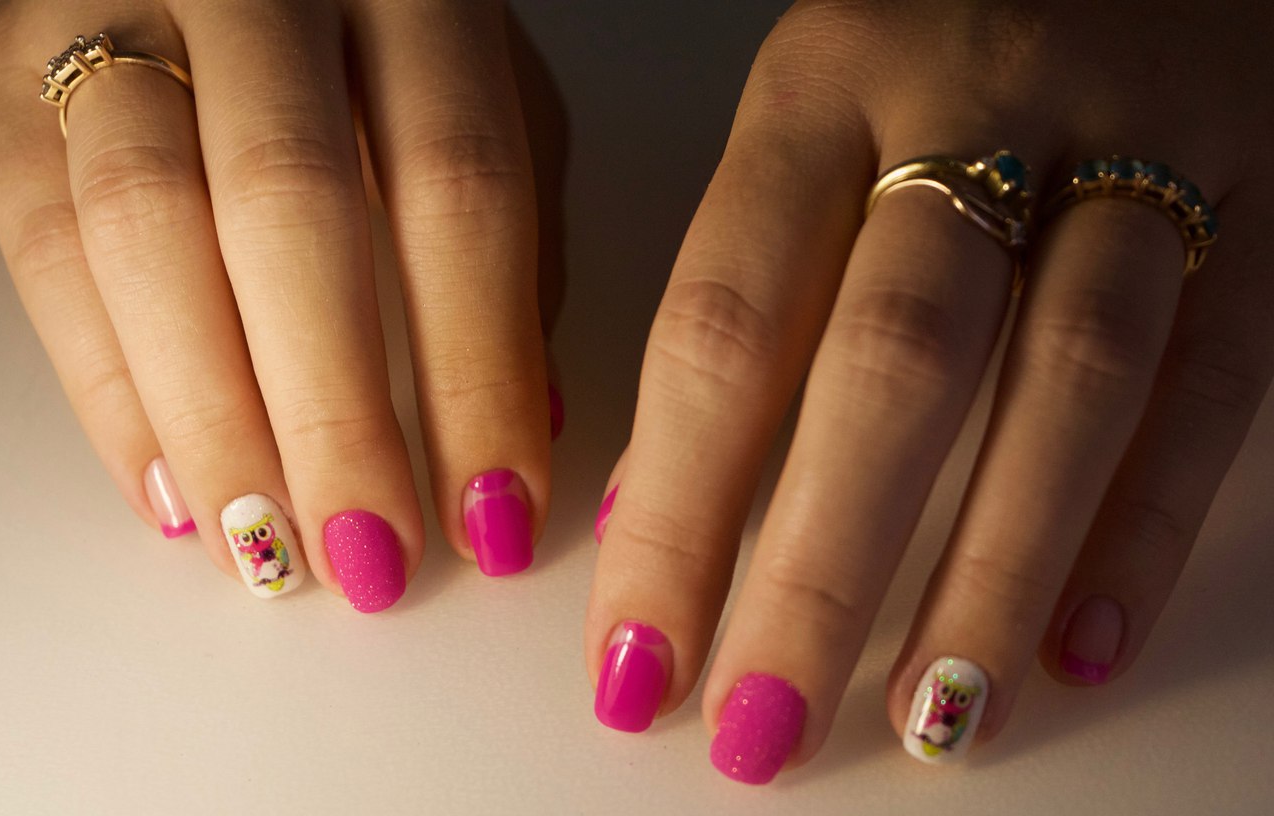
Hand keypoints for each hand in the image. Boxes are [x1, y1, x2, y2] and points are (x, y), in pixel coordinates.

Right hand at [0, 0, 565, 608]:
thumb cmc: (386, 23)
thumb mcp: (486, 90)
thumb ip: (515, 234)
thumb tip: (529, 422)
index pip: (459, 188)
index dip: (478, 366)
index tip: (497, 510)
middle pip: (290, 210)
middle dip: (334, 412)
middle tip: (371, 556)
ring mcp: (118, 16)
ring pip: (143, 226)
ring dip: (209, 421)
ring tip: (268, 550)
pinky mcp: (14, 76)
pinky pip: (41, 239)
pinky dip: (106, 385)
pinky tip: (173, 492)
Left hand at [585, 0, 1272, 779]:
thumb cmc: (924, 43)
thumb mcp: (803, 121)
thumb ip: (742, 298)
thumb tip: (651, 508)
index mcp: (819, 87)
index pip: (725, 327)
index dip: (674, 510)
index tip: (639, 658)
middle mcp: (972, 106)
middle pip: (891, 363)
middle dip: (821, 571)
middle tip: (768, 726)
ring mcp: (1132, 141)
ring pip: (1069, 377)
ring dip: (993, 570)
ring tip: (934, 720)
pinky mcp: (1256, 189)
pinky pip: (1214, 372)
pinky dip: (1148, 520)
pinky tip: (1082, 644)